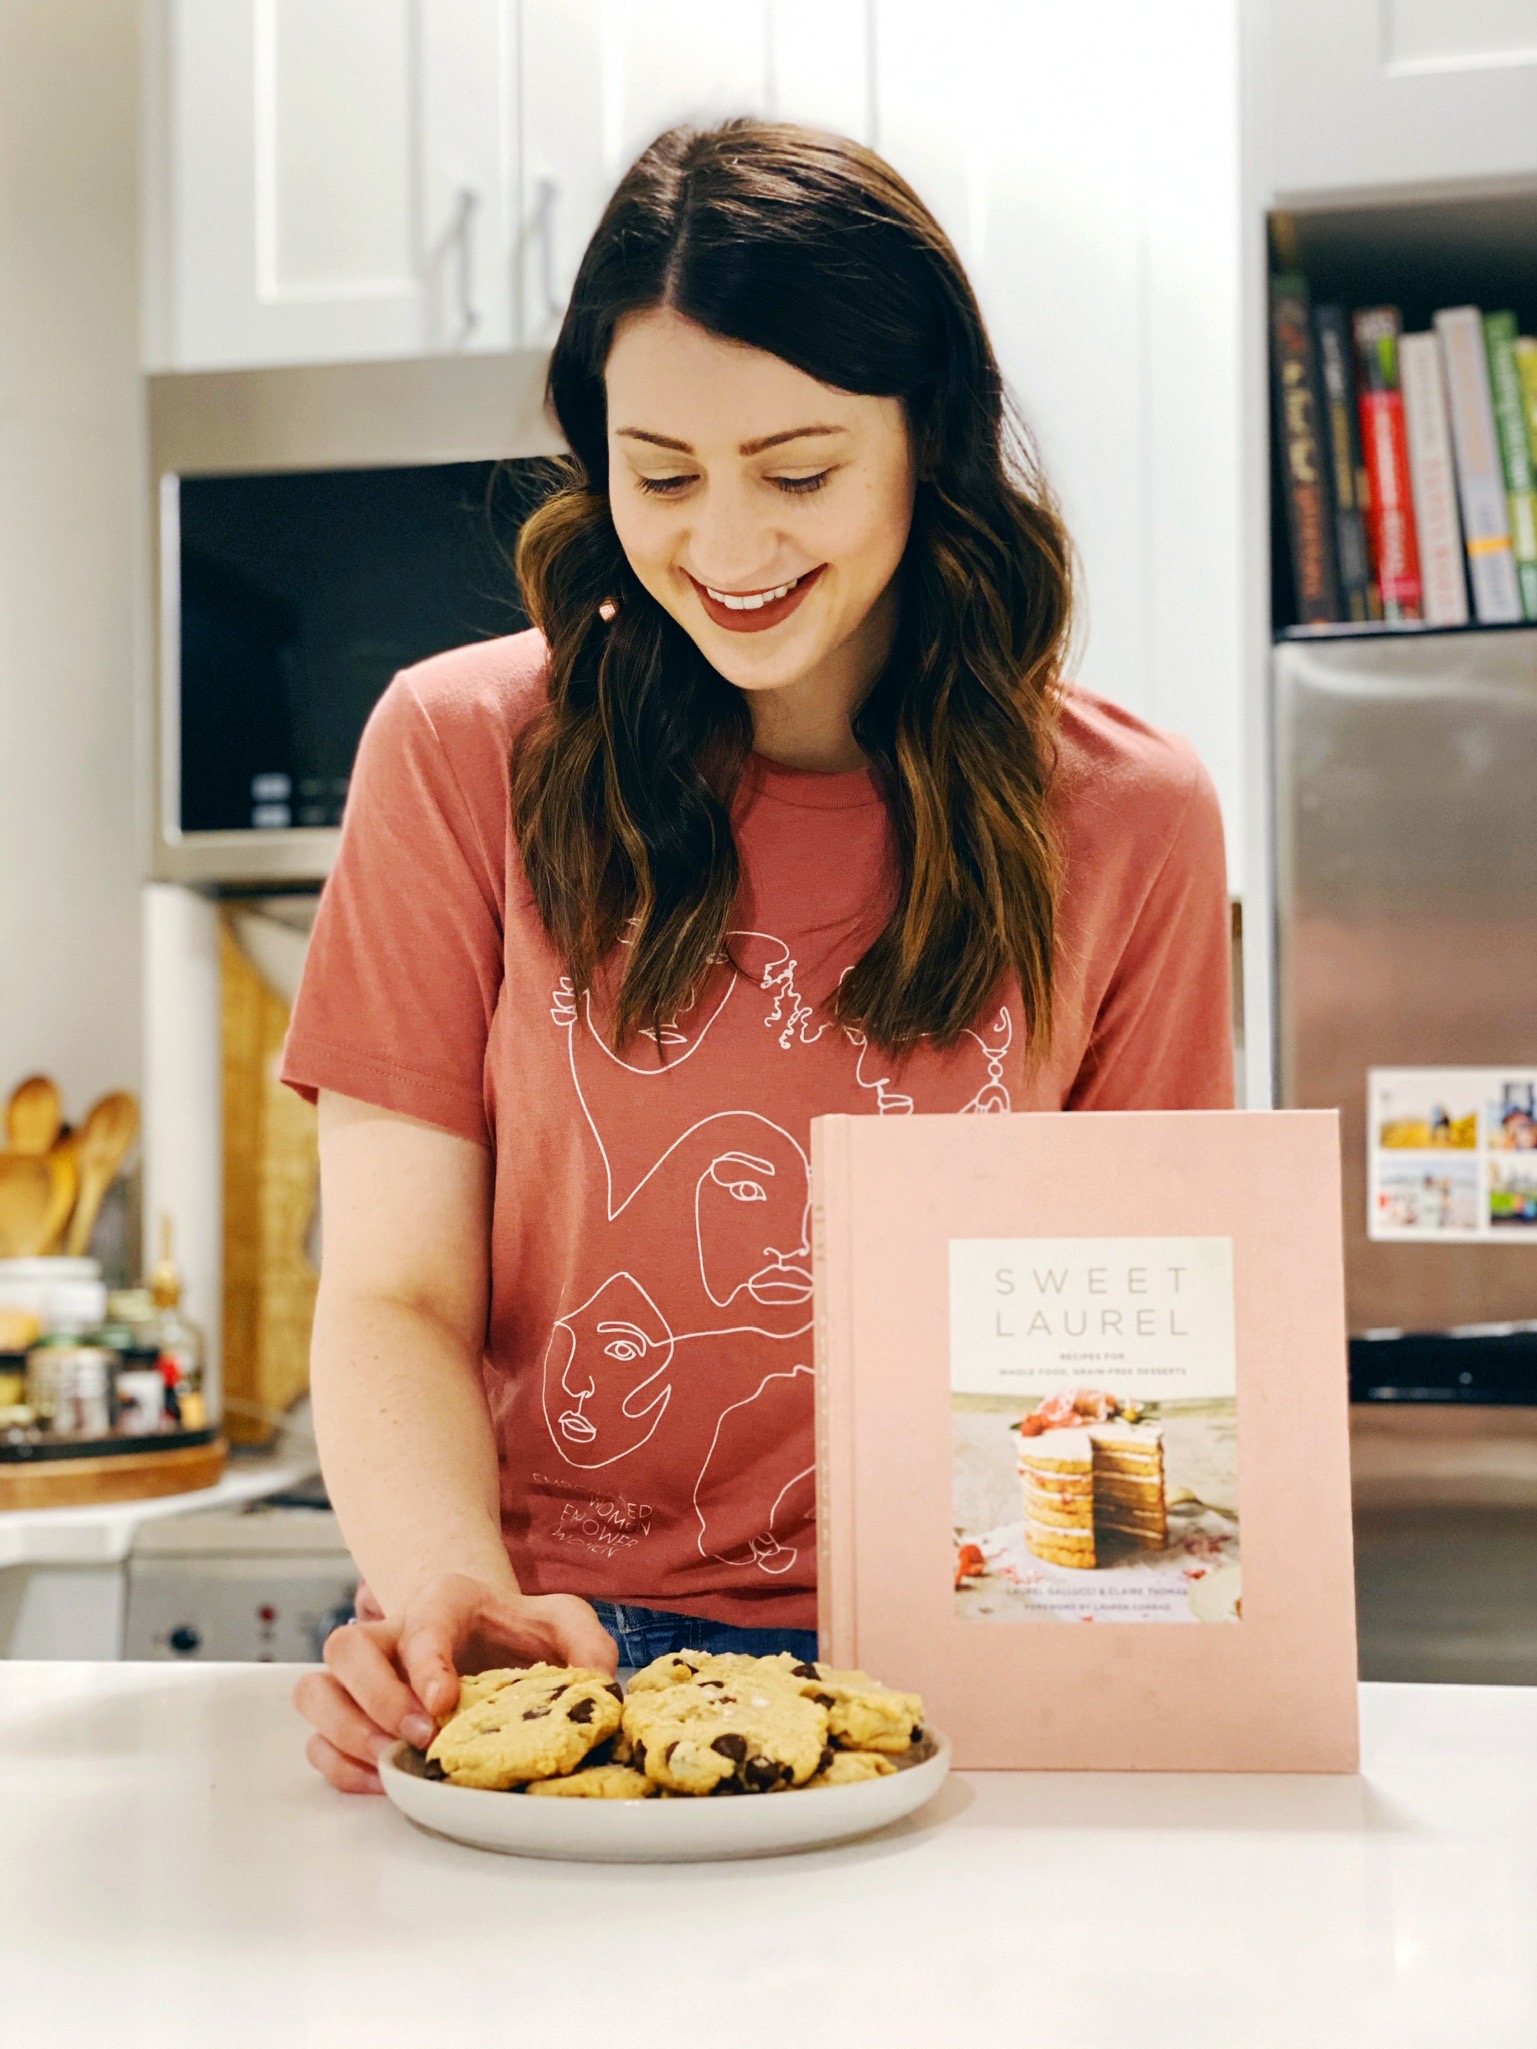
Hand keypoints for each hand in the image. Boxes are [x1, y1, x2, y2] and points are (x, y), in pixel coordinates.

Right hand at [293, 1573, 616, 1793]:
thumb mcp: (561, 1622)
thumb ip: (585, 1641)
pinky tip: (379, 1782)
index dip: (425, 1661)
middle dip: (375, 1697)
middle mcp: (390, 1634)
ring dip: (345, 1732)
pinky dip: (338, 1766)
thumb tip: (598, 1684)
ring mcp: (364, 1678)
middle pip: (346, 1648)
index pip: (421, 1623)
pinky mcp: (352, 1719)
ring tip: (391, 1763)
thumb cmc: (517, 1632)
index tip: (443, 1701)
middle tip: (421, 1736)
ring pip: (316, 1690)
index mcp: (443, 1604)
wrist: (485, 1638)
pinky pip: (317, 1742)